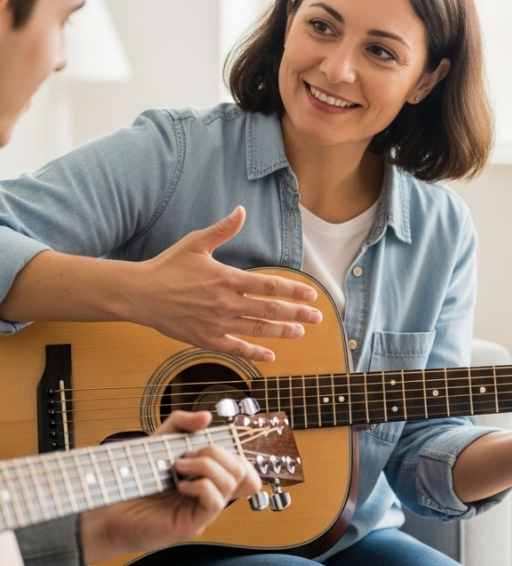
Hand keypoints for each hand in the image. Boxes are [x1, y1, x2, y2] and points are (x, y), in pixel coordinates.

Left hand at [80, 409, 261, 563]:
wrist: (110, 505)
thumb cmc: (135, 477)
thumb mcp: (159, 440)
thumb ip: (182, 424)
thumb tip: (207, 417)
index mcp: (209, 477)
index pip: (244, 466)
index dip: (234, 452)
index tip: (205, 445)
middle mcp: (212, 494)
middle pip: (243, 471)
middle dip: (217, 453)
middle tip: (187, 454)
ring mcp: (204, 511)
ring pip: (231, 483)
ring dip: (206, 465)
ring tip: (178, 465)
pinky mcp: (193, 524)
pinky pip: (215, 501)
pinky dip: (200, 485)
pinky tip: (179, 483)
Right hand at [125, 206, 321, 360]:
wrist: (139, 294)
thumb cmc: (167, 266)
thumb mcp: (195, 243)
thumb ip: (223, 229)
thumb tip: (242, 210)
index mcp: (226, 278)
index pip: (269, 286)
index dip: (293, 292)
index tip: (311, 296)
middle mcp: (225, 303)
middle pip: (269, 311)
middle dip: (296, 315)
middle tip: (317, 319)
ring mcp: (216, 324)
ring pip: (256, 330)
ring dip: (281, 332)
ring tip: (300, 333)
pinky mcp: (205, 339)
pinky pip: (235, 349)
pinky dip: (254, 353)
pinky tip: (270, 355)